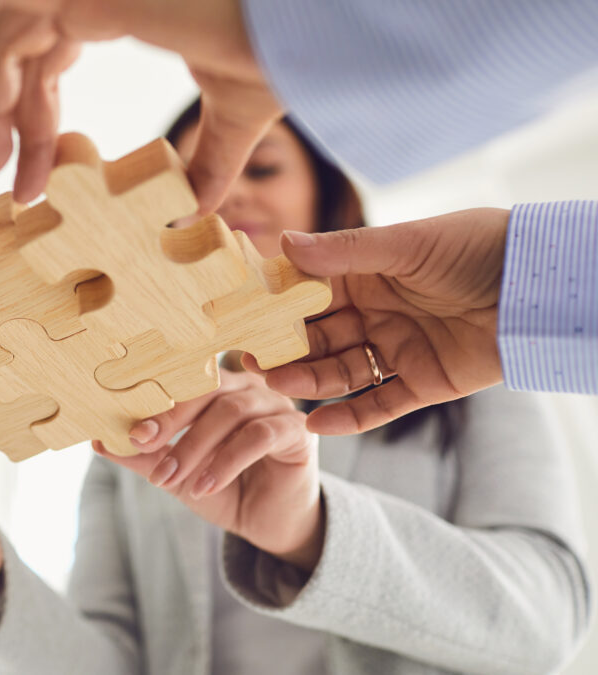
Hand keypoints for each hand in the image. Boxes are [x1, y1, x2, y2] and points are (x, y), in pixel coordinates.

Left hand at [0, 0, 282, 211]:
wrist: (311, 16)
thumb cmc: (281, 41)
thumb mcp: (236, 114)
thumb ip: (209, 160)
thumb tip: (198, 217)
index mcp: (114, 11)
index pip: (48, 69)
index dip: (38, 130)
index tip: (34, 188)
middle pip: (18, 58)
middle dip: (11, 128)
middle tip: (8, 186)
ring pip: (1, 36)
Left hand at [100, 370, 322, 571]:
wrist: (264, 523)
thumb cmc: (221, 488)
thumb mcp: (175, 472)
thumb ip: (142, 455)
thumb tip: (97, 440)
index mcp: (216, 387)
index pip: (183, 381)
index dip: (155, 402)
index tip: (132, 433)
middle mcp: (247, 387)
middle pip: (207, 387)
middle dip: (172, 419)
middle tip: (145, 448)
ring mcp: (276, 404)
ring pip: (231, 412)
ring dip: (195, 447)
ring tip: (171, 480)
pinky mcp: (297, 431)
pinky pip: (259, 436)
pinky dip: (226, 461)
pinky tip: (205, 486)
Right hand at [242, 208, 507, 434]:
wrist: (542, 287)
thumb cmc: (476, 249)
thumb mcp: (406, 244)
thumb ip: (344, 251)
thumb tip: (283, 244)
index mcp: (369, 275)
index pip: (310, 293)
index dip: (277, 306)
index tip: (242, 316)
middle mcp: (378, 313)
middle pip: (320, 337)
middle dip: (286, 349)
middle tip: (250, 361)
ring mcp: (400, 349)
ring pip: (343, 372)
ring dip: (309, 380)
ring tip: (278, 385)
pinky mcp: (426, 384)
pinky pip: (381, 405)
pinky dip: (350, 417)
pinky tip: (317, 423)